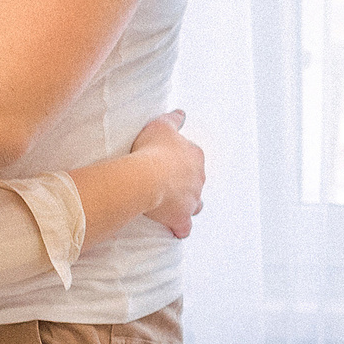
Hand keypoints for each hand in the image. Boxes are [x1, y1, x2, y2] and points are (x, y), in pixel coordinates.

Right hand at [129, 110, 205, 238]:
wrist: (146, 177)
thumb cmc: (152, 149)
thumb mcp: (161, 125)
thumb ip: (173, 119)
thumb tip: (181, 114)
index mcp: (194, 156)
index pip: (192, 158)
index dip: (181, 161)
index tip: (168, 163)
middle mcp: (198, 178)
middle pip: (195, 181)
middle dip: (185, 183)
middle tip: (167, 183)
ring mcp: (192, 200)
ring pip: (195, 204)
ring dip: (187, 204)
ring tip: (172, 205)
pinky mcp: (181, 218)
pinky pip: (184, 227)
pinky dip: (180, 229)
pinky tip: (174, 229)